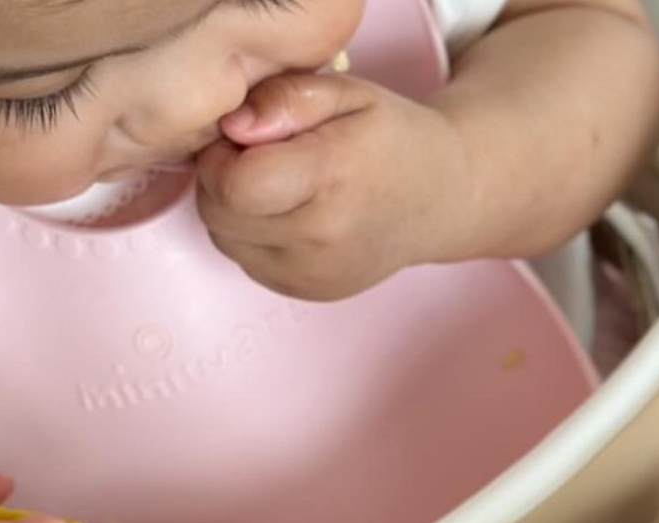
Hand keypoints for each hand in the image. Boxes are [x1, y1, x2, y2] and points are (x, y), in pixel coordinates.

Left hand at [195, 72, 472, 299]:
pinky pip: (247, 261)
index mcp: (331, 182)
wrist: (438, 199)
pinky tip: (286, 213)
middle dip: (220, 181)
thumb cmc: (390, 139)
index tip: (242, 137)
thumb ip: (286, 97)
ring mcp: (315, 276)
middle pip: (220, 216)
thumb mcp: (346, 92)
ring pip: (226, 241)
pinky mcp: (309, 293)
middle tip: (256, 157)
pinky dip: (251, 236)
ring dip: (233, 210)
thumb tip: (233, 125)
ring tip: (275, 184)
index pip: (235, 185)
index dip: (221, 155)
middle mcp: (322, 241)